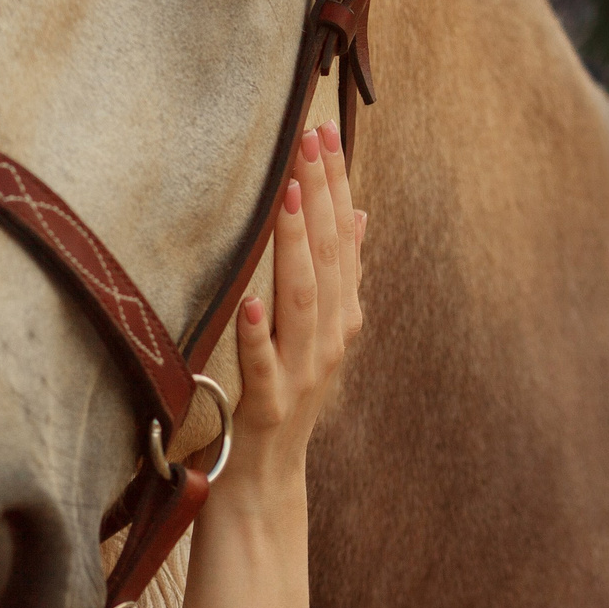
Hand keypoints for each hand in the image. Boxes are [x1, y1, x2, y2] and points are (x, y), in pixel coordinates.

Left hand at [230, 121, 364, 477]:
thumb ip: (337, 274)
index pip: (341, 236)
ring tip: (285, 196)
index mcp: (340, 314)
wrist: (266, 478)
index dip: (334, 183)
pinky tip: (250, 302)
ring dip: (294, 245)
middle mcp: (329, 337)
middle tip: (307, 139)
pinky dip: (259, 334)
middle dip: (318, 195)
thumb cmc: (282, 394)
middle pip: (327, 257)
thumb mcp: (315, 330)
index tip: (321, 129)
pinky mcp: (269, 406)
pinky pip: (264, 366)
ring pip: (303, 300)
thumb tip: (358, 213)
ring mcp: (302, 372)